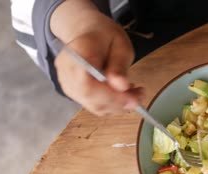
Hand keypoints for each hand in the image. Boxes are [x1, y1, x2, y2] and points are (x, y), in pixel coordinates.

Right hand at [51, 0, 141, 115]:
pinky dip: (112, 105)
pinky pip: (95, 105)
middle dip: (119, 103)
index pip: (87, 84)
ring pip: (94, 106)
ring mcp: (68, 84)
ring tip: (136, 94)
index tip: (132, 98)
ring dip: (118, 106)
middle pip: (90, 98)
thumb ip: (120, 65)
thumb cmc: (104, 36)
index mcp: (76, 54)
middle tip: (140, 97)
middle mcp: (67, 73)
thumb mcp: (120, 44)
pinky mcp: (75, 93)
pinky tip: (124, 95)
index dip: (110, 96)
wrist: (87, 33)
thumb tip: (122, 87)